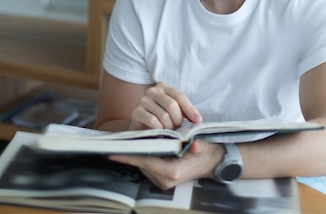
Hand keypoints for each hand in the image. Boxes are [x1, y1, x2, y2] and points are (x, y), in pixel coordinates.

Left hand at [109, 140, 223, 189]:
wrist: (212, 164)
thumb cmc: (206, 153)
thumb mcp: (202, 146)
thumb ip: (197, 145)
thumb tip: (193, 144)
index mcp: (172, 171)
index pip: (144, 162)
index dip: (128, 157)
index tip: (112, 153)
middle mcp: (164, 179)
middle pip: (140, 164)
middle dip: (128, 154)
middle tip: (114, 144)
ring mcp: (162, 181)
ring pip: (142, 166)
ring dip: (134, 156)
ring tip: (121, 144)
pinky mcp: (161, 178)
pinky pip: (147, 167)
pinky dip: (141, 158)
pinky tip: (136, 148)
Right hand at [129, 82, 201, 129]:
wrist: (140, 126)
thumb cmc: (161, 118)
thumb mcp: (174, 112)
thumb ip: (185, 112)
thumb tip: (198, 119)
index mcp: (163, 87)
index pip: (180, 96)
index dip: (190, 109)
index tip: (198, 121)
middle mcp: (152, 91)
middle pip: (172, 105)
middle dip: (178, 120)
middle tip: (177, 127)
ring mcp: (142, 100)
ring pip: (163, 115)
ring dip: (169, 126)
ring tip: (168, 130)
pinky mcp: (136, 112)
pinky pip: (153, 121)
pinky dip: (160, 129)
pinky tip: (160, 131)